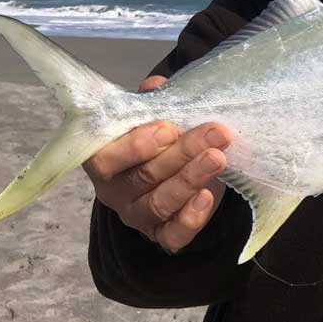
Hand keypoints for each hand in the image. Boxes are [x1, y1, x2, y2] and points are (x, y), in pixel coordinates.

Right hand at [83, 75, 230, 253]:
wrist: (182, 167)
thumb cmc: (161, 137)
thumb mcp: (155, 116)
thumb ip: (153, 101)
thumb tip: (156, 86)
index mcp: (105, 160)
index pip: (104, 159)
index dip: (135, 146)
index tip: (169, 128)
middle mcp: (116, 192)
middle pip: (143, 177)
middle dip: (182, 153)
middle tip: (214, 133)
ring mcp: (138, 216)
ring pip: (160, 203)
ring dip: (191, 178)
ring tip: (218, 157)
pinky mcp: (162, 235)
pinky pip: (173, 235)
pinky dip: (191, 218)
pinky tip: (208, 196)